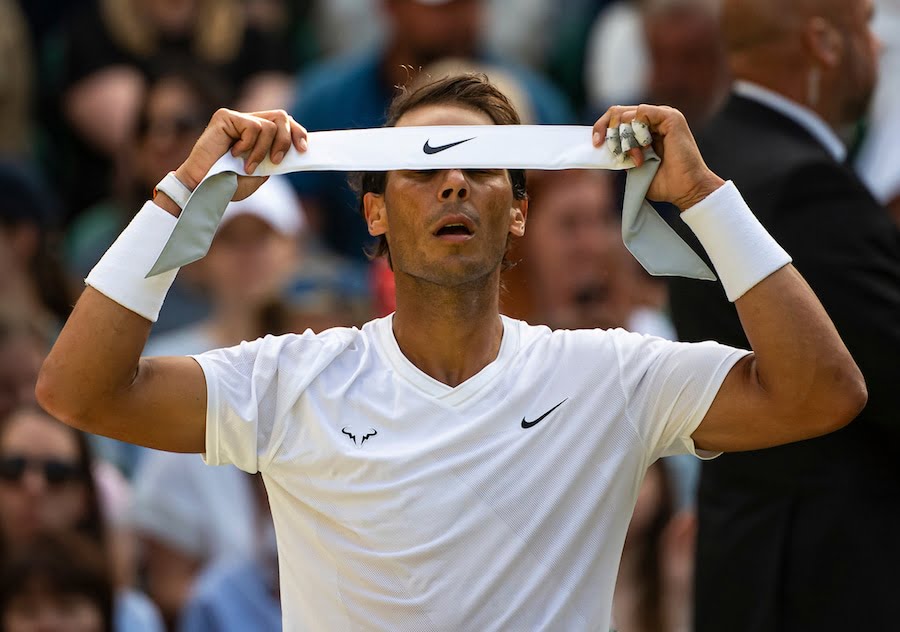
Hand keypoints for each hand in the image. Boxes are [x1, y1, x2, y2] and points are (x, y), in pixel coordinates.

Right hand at [174, 108, 307, 201]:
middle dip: (286, 140)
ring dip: (262, 151)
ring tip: (247, 165)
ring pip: (269, 125)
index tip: (303, 150)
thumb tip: (292, 149)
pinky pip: (253, 127)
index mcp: (259, 136)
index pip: (285, 124)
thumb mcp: (259, 175)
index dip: (297, 133)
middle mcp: (249, 123)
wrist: (203, 188)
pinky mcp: (225, 116)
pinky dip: (249, 146)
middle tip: (275, 161)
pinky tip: (234, 154)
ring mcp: (237, 118)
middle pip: (282, 117)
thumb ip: (274, 160)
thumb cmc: (227, 184)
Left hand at [592, 104, 724, 210]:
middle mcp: (654, 119)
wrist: (687, 190)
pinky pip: (641, 112)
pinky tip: (646, 147)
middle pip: (617, 111)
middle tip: (616, 153)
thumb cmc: (664, 183)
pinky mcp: (670, 117)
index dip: (601, 128)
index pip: (616, 117)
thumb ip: (621, 153)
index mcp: (645, 128)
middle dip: (610, 132)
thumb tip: (603, 145)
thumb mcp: (633, 167)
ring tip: (637, 158)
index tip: (596, 144)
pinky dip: (637, 131)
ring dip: (625, 138)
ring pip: (626, 114)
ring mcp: (663, 115)